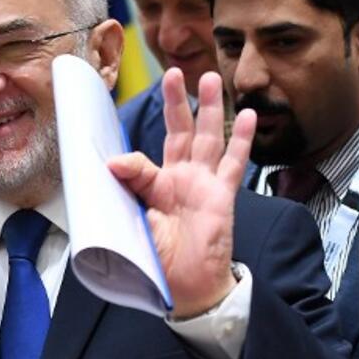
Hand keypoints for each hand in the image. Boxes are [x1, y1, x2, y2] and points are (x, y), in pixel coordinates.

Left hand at [108, 68, 256, 317]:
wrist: (186, 288)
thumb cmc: (158, 259)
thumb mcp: (135, 222)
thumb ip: (130, 188)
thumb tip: (112, 162)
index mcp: (153, 185)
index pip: (140, 157)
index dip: (128, 152)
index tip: (111, 138)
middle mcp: (179, 178)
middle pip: (180, 131)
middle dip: (177, 102)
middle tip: (173, 71)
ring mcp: (203, 184)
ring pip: (208, 138)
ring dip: (209, 108)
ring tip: (211, 78)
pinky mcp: (222, 195)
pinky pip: (234, 163)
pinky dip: (242, 139)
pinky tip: (247, 115)